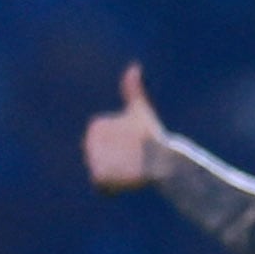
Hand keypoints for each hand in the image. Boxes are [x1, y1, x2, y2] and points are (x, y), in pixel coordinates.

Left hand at [83, 64, 169, 191]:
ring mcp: (93, 159)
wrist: (164, 160)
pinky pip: (102, 186)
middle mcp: (89, 141)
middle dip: (116, 160)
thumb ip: (132, 89)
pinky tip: (127, 179)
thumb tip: (134, 67)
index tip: (132, 144)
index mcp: (95, 125)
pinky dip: (113, 186)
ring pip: (102, 171)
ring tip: (131, 168)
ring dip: (117, 173)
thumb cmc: (152, 135)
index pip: (101, 143)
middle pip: (99, 157)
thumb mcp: (140, 109)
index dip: (118, 147)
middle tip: (133, 158)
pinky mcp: (99, 176)